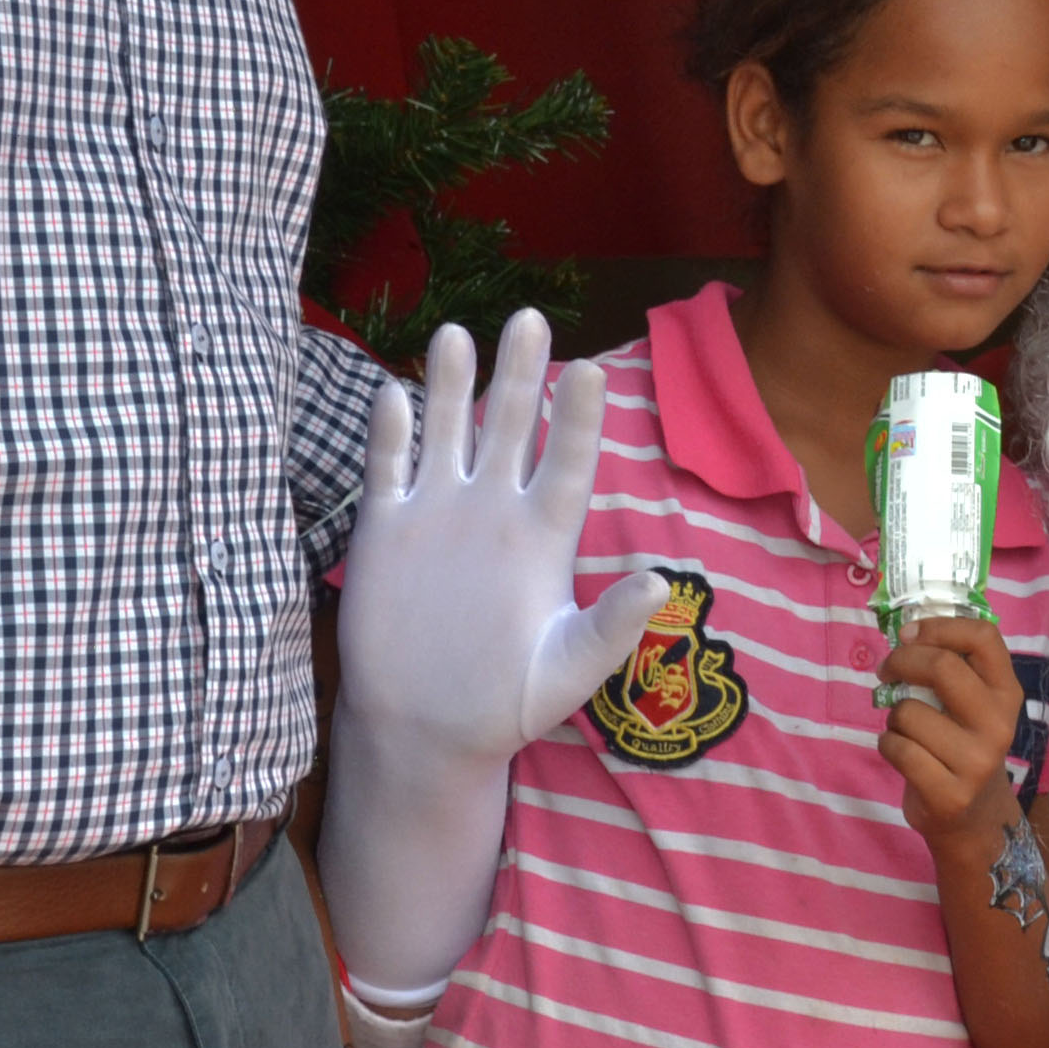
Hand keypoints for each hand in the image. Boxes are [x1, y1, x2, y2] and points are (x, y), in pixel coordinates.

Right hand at [342, 312, 669, 766]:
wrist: (425, 729)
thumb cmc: (506, 705)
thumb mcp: (567, 672)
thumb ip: (611, 628)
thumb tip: (662, 584)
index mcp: (544, 538)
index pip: (569, 463)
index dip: (579, 418)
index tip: (591, 370)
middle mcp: (494, 512)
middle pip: (511, 427)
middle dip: (520, 374)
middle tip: (531, 317)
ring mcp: (438, 515)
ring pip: (448, 433)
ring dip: (451, 386)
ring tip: (457, 333)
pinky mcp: (386, 532)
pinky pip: (388, 470)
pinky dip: (389, 434)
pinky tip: (392, 392)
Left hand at [876, 616, 1025, 850]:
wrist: (974, 817)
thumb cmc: (963, 745)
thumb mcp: (974, 705)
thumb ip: (954, 668)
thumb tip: (906, 630)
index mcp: (1007, 693)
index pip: (983, 637)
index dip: (940, 627)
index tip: (909, 634)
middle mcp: (999, 724)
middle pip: (942, 666)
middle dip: (902, 661)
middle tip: (887, 671)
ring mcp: (977, 761)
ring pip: (909, 712)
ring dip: (894, 716)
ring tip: (907, 730)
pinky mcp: (949, 793)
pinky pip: (897, 749)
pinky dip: (888, 745)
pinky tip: (901, 753)